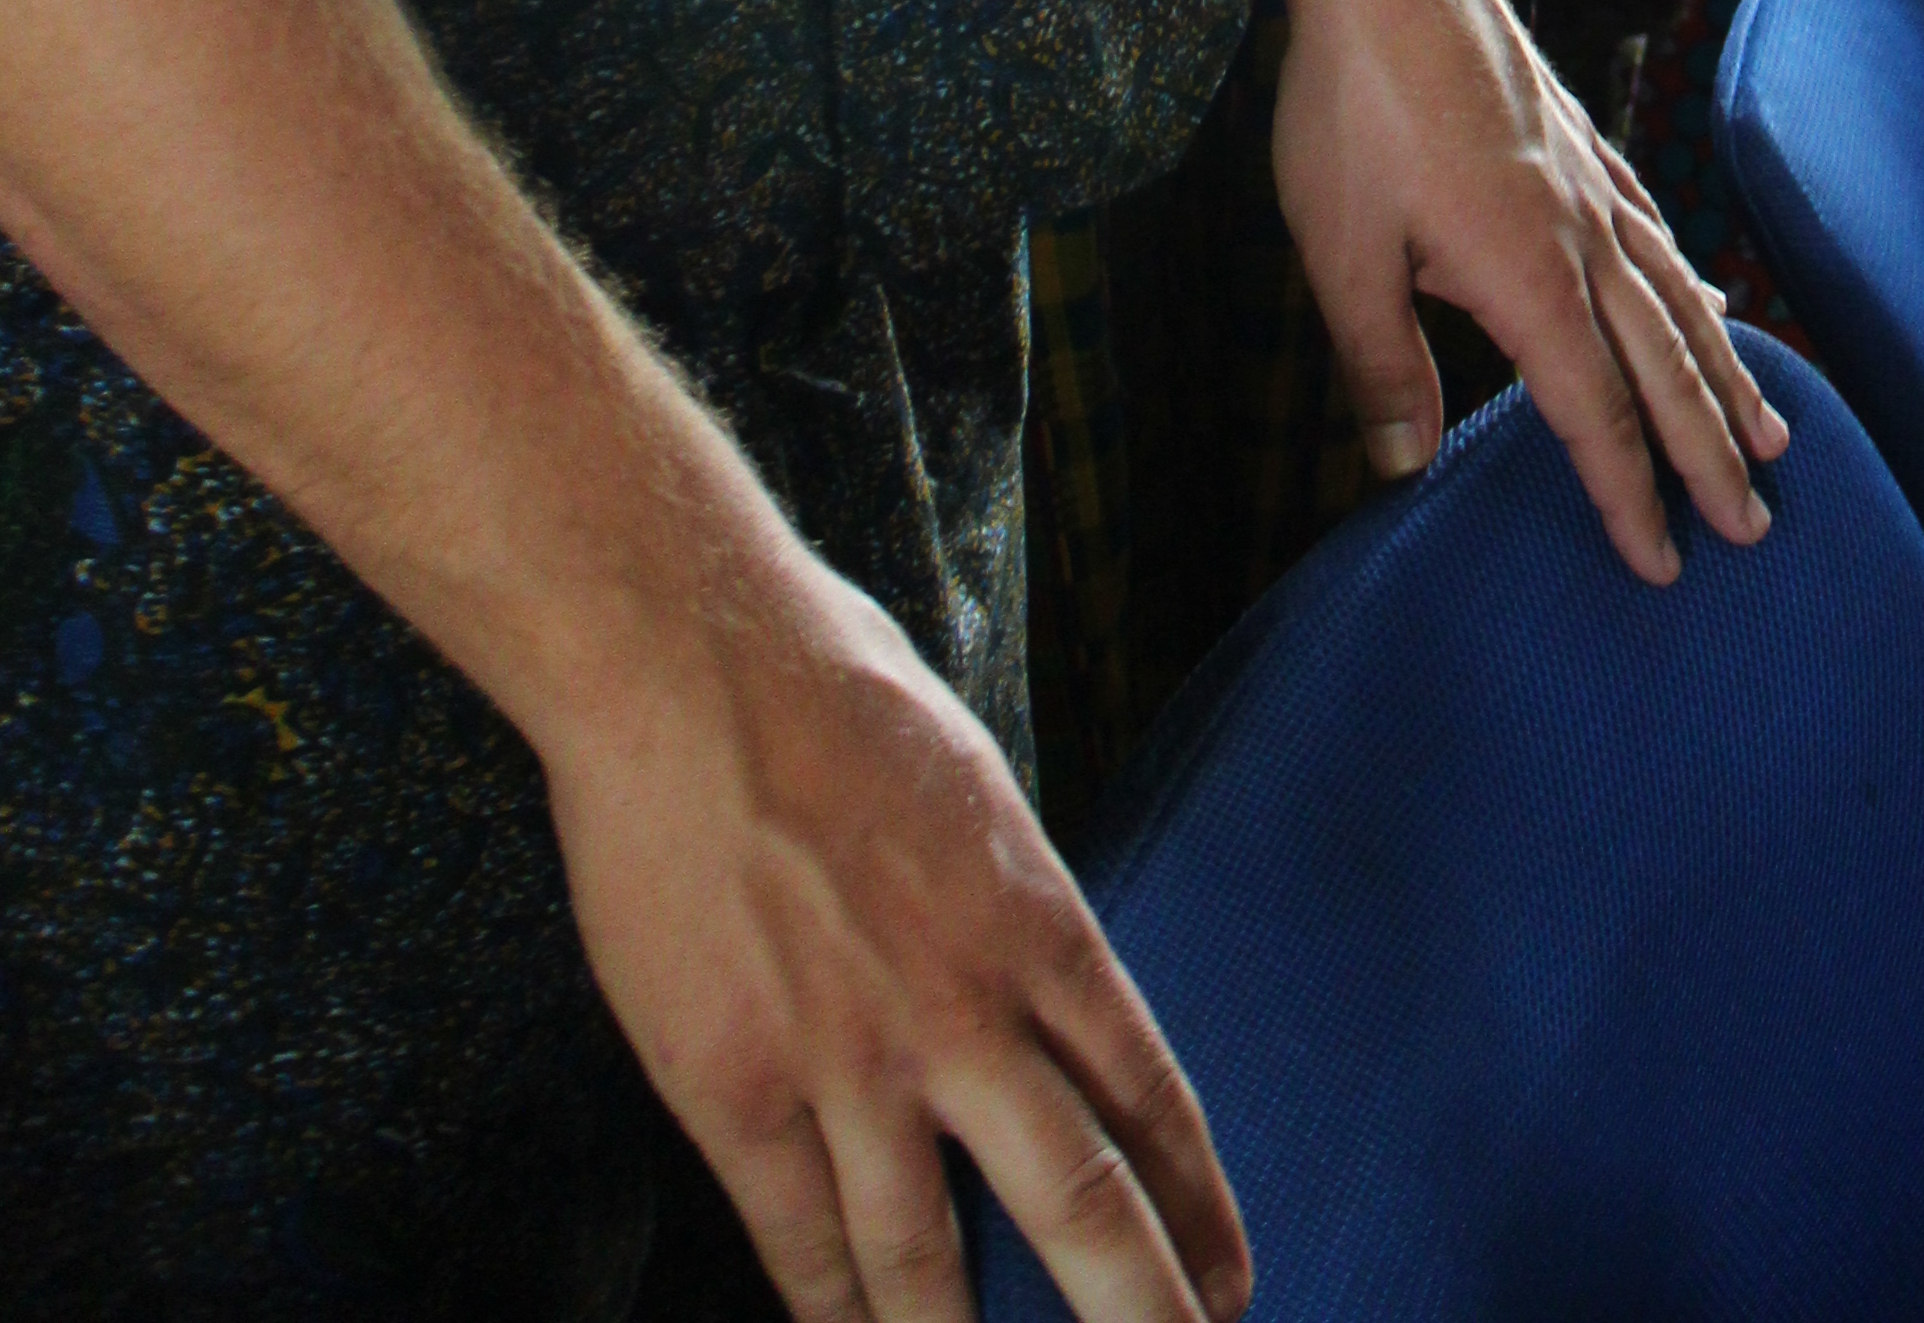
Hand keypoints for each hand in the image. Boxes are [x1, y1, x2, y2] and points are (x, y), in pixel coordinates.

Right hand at [546, 540, 1247, 1322]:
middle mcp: (961, 1008)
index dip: (1198, 1204)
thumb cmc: (833, 691)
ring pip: (928, 1262)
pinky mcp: (737, 1089)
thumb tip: (1027, 978)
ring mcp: (848, 1061)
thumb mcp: (973, 785)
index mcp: (1035, 920)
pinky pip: (798, 1241)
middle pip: (1079, 1199)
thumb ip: (1005, 899)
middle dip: (1140, 1309)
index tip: (1232, 1282)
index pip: (1147, 1094)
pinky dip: (832, 1313)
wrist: (691, 666)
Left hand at [1272, 0, 1788, 582]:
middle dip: (1707, 452)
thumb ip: (1380, 364)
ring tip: (1773, 433)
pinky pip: (1656, 228)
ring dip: (1724, 373)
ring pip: (1677, 295)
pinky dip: (1690, 278)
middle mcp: (1582, 232)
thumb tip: (1404, 469)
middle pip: (1663, 364)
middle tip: (1755, 528)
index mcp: (1530, 272)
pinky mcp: (1578, 137)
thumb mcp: (1342, 248)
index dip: (1628, 494)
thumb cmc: (1354, 101)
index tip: (1664, 564)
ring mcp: (1590, 178)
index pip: (1593, 410)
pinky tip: (1702, 291)